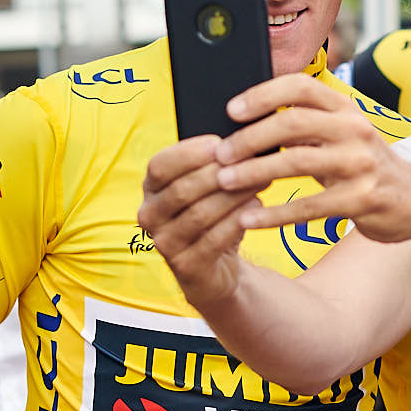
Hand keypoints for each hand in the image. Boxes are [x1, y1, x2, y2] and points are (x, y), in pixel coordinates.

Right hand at [140, 134, 265, 305]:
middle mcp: (150, 216)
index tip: (219, 142)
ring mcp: (165, 243)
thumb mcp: (208, 190)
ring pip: (200, 214)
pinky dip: (236, 222)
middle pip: (182, 190)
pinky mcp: (185, 266)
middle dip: (219, 173)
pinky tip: (257, 207)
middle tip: (252, 161)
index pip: (159, 166)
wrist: (216, 268)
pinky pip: (212, 241)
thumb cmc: (213, 218)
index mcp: (151, 190)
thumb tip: (239, 143)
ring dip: (233, 196)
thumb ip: (214, 167)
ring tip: (261, 181)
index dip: (188, 153)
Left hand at [208, 73, 410, 240]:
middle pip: (292, 122)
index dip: (263, 94)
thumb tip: (248, 123)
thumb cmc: (366, 167)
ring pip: (297, 162)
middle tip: (220, 154)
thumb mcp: (343, 135)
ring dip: (254, 172)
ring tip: (224, 182)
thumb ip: (306, 126)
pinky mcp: (362, 199)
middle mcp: (355, 130)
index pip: (301, 86)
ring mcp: (361, 164)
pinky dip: (274, 215)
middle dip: (249, 138)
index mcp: (345, 109)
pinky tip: (249, 219)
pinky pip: (309, 206)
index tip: (232, 110)